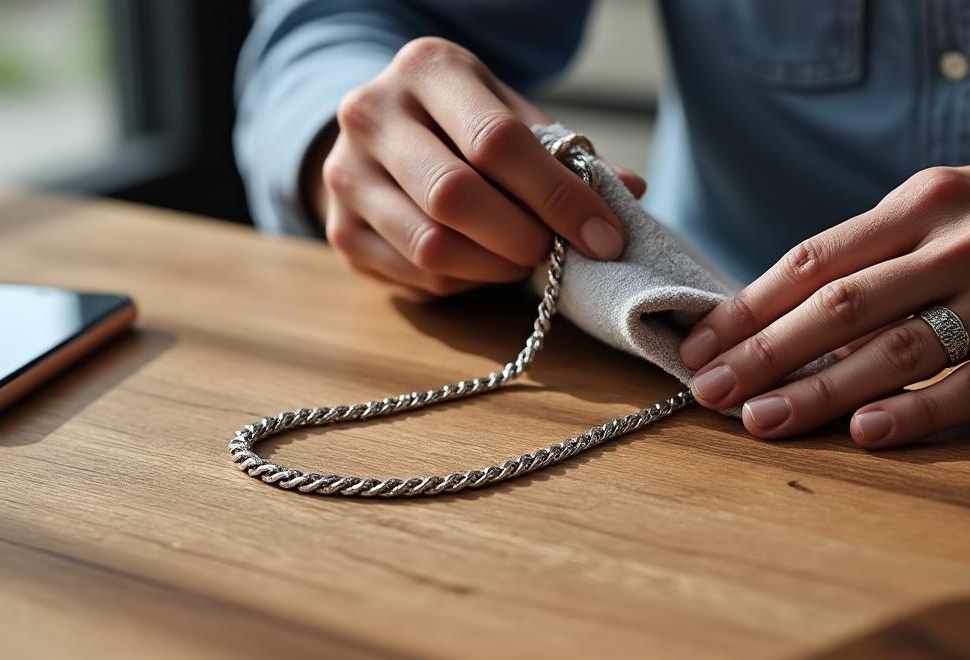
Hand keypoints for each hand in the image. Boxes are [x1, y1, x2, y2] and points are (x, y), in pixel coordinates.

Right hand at [312, 37, 645, 299]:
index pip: (497, 140)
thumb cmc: (461, 123)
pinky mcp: (339, 230)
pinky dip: (462, 281)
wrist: (378, 130)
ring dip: (493, 267)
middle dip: (521, 238)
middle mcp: (371, 114)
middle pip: (454, 196)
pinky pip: (413, 275)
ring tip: (519, 259)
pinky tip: (479, 263)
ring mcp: (346, 174)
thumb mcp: (510, 115)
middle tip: (553, 254)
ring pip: (430, 246)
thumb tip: (629, 192)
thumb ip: (565, 154)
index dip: (557, 197)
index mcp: (427, 69)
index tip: (602, 236)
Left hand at [678, 148, 969, 447]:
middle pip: (840, 307)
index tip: (700, 345)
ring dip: (821, 391)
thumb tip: (788, 314)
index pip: (812, 261)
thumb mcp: (950, 202)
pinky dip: (919, 412)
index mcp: (922, 203)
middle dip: (765, 354)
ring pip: (898, 351)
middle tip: (709, 391)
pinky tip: (867, 434)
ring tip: (763, 420)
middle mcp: (961, 245)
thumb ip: (877, 251)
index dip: (748, 308)